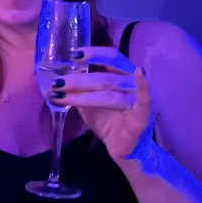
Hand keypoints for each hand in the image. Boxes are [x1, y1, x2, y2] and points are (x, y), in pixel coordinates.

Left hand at [49, 46, 153, 161]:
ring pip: (110, 93)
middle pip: (105, 77)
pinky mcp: (143, 115)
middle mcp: (130, 82)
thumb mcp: (89, 104)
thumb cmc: (108, 121)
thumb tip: (57, 81)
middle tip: (58, 83)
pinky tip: (140, 73)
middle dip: (78, 80)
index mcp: (120, 75)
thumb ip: (79, 90)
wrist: (123, 149)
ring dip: (83, 95)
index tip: (74, 55)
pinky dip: (143, 86)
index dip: (94, 53)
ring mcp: (136, 98)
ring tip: (61, 95)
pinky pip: (144, 99)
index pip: (110, 57)